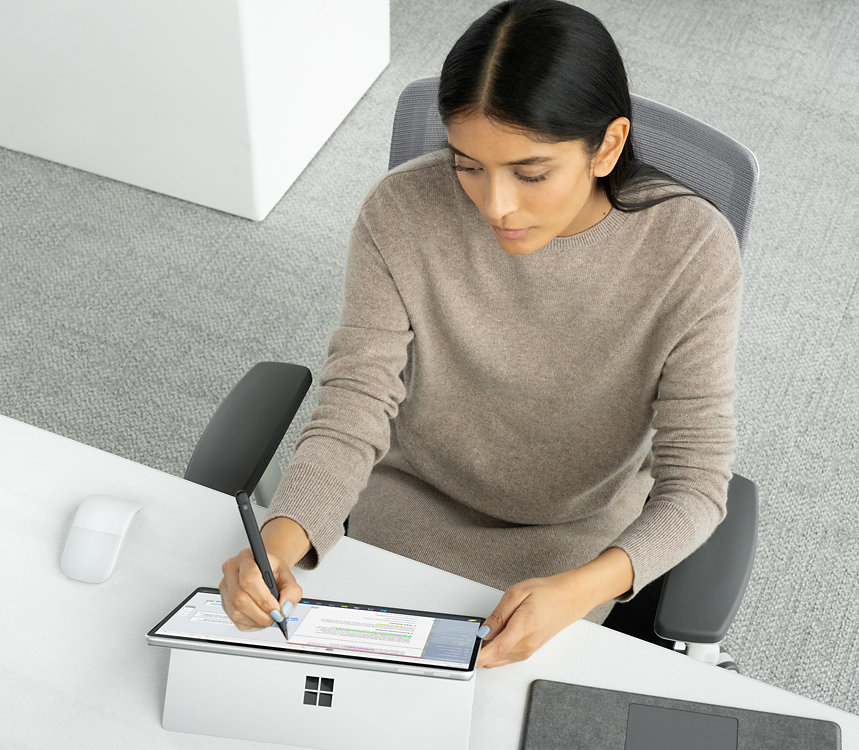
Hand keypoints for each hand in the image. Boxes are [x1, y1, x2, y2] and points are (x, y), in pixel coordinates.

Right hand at [218, 517, 310, 630]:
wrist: (265, 570)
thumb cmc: (273, 571)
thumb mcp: (288, 576)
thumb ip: (291, 591)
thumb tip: (284, 609)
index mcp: (246, 558)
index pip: (249, 579)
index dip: (263, 598)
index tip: (276, 608)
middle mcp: (231, 571)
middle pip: (240, 598)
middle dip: (261, 614)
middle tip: (276, 617)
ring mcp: (225, 587)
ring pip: (235, 612)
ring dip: (257, 621)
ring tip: (270, 617)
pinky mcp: (224, 602)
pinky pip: (235, 620)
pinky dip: (251, 624)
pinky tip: (260, 618)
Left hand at [475, 548, 632, 668]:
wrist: (570, 598)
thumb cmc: (547, 593)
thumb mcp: (517, 594)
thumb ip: (498, 615)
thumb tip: (483, 631)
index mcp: (522, 628)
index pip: (495, 649)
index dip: (477, 655)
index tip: (464, 656)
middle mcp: (526, 645)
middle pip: (494, 658)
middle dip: (479, 651)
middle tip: (466, 638)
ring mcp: (529, 650)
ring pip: (499, 659)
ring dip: (488, 651)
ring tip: (480, 634)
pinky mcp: (530, 650)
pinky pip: (507, 657)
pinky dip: (497, 651)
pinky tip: (493, 638)